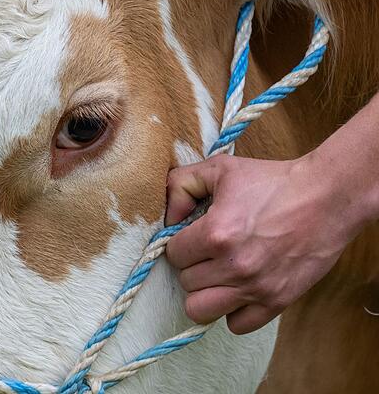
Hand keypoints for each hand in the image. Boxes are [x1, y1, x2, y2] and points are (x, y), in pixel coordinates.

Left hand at [164, 153, 366, 334]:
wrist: (326, 198)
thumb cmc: (272, 181)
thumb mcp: (219, 168)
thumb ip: (181, 184)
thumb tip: (167, 217)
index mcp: (216, 233)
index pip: (173, 254)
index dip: (180, 243)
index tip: (194, 236)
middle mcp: (234, 266)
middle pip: (186, 282)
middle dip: (193, 265)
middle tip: (209, 251)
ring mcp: (256, 288)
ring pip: (201, 309)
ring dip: (205, 291)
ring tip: (218, 273)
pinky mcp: (277, 302)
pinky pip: (236, 325)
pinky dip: (233, 310)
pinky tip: (238, 288)